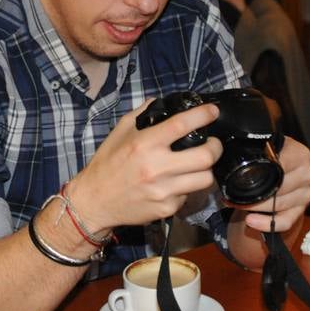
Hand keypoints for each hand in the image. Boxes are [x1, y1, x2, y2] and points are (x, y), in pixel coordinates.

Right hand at [68, 101, 223, 231]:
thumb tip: (161, 101)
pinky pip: (188, 195)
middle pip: (205, 156)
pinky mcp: (166, 209)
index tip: (212, 112)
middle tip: (212, 144)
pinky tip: (177, 183)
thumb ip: (142, 114)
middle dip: (215, 147)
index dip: (203, 115)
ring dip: (206, 169)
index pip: (182, 125)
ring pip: (205, 179)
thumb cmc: (106, 164)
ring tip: (199, 165)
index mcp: (145, 144)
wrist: (94, 202)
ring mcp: (163, 191)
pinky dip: (187, 187)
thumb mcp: (119, 132)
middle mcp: (157, 167)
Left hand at [227, 134, 309, 235]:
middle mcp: (307, 173)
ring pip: (281, 205)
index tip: (241, 177)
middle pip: (281, 188)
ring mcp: (306, 192)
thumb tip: (231, 149)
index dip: (260, 172)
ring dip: (257, 208)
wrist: (280, 166)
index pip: (281, 165)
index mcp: (300, 154)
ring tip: (239, 206)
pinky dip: (268, 224)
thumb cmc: (269, 155)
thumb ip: (256, 146)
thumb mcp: (265, 146)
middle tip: (233, 196)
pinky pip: (286, 221)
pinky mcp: (302, 209)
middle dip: (255, 194)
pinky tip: (252, 221)